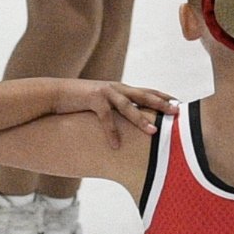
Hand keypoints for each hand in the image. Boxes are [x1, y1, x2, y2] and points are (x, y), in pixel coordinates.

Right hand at [46, 76, 170, 136]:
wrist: (55, 94)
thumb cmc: (81, 102)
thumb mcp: (103, 103)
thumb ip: (117, 109)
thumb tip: (131, 122)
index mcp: (121, 88)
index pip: (147, 91)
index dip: (163, 96)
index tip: (179, 103)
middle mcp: (116, 88)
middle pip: (143, 95)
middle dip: (161, 103)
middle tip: (176, 112)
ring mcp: (104, 92)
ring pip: (127, 106)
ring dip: (141, 119)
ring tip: (154, 131)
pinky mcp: (91, 99)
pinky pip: (105, 117)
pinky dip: (111, 132)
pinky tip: (116, 146)